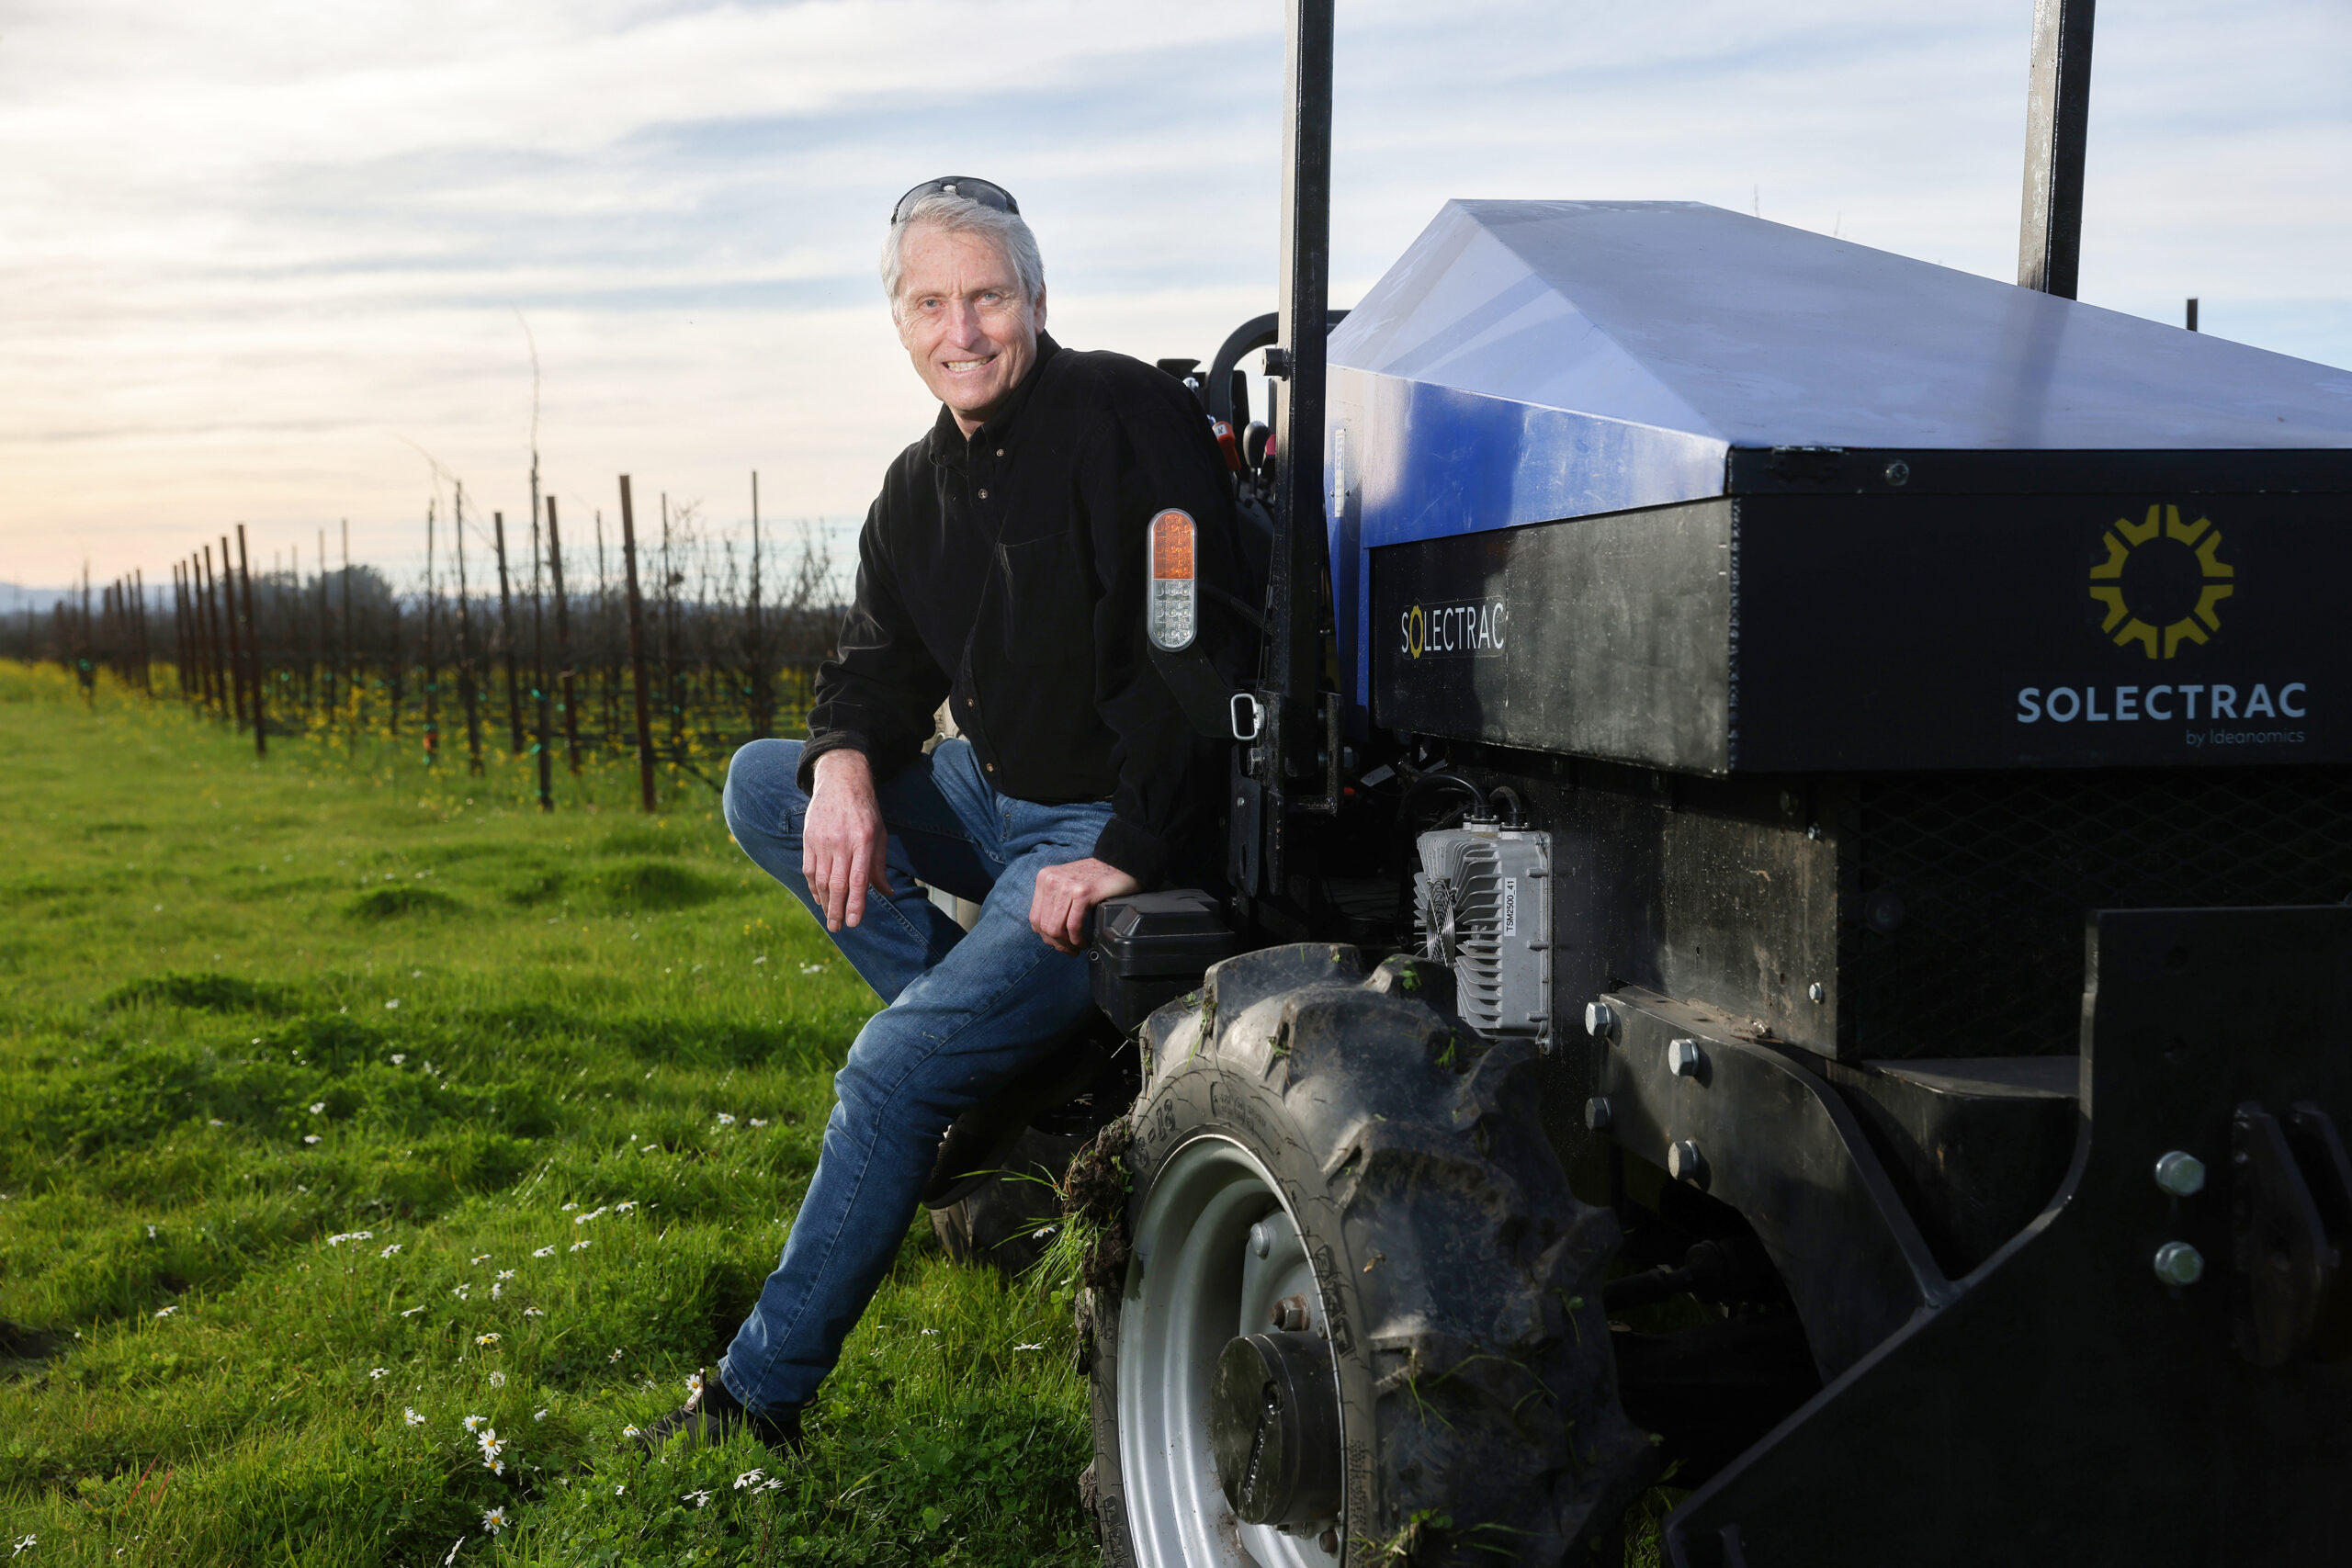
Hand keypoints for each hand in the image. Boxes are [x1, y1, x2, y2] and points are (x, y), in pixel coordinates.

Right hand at [802, 749, 892, 930]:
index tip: (854, 923)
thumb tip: (887, 893)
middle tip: (838, 928)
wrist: (840, 781)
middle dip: (837, 910)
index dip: (856, 904)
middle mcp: (842, 842)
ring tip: (830, 917)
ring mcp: (822, 840)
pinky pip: (809, 870)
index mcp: (864, 840)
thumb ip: (880, 865)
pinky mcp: (809, 839)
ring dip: (825, 902)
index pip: (858, 880)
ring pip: (821, 880)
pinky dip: (814, 887)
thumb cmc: (866, 810)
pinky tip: (819, 898)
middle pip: (837, 884)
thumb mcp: (880, 834)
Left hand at [1029, 857, 1139, 954]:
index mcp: (1044, 878)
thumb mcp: (1067, 884)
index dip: (1046, 937)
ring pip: (1056, 928)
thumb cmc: (1097, 878)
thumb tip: (1048, 933)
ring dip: (1068, 944)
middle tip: (1070, 951)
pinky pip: (1073, 925)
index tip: (1059, 944)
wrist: (1121, 864)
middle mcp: (1051, 880)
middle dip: (1057, 944)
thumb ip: (1055, 902)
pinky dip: (1078, 939)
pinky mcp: (1082, 892)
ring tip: (1078, 947)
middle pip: (1044, 925)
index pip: (1035, 917)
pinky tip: (1085, 941)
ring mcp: (1066, 885)